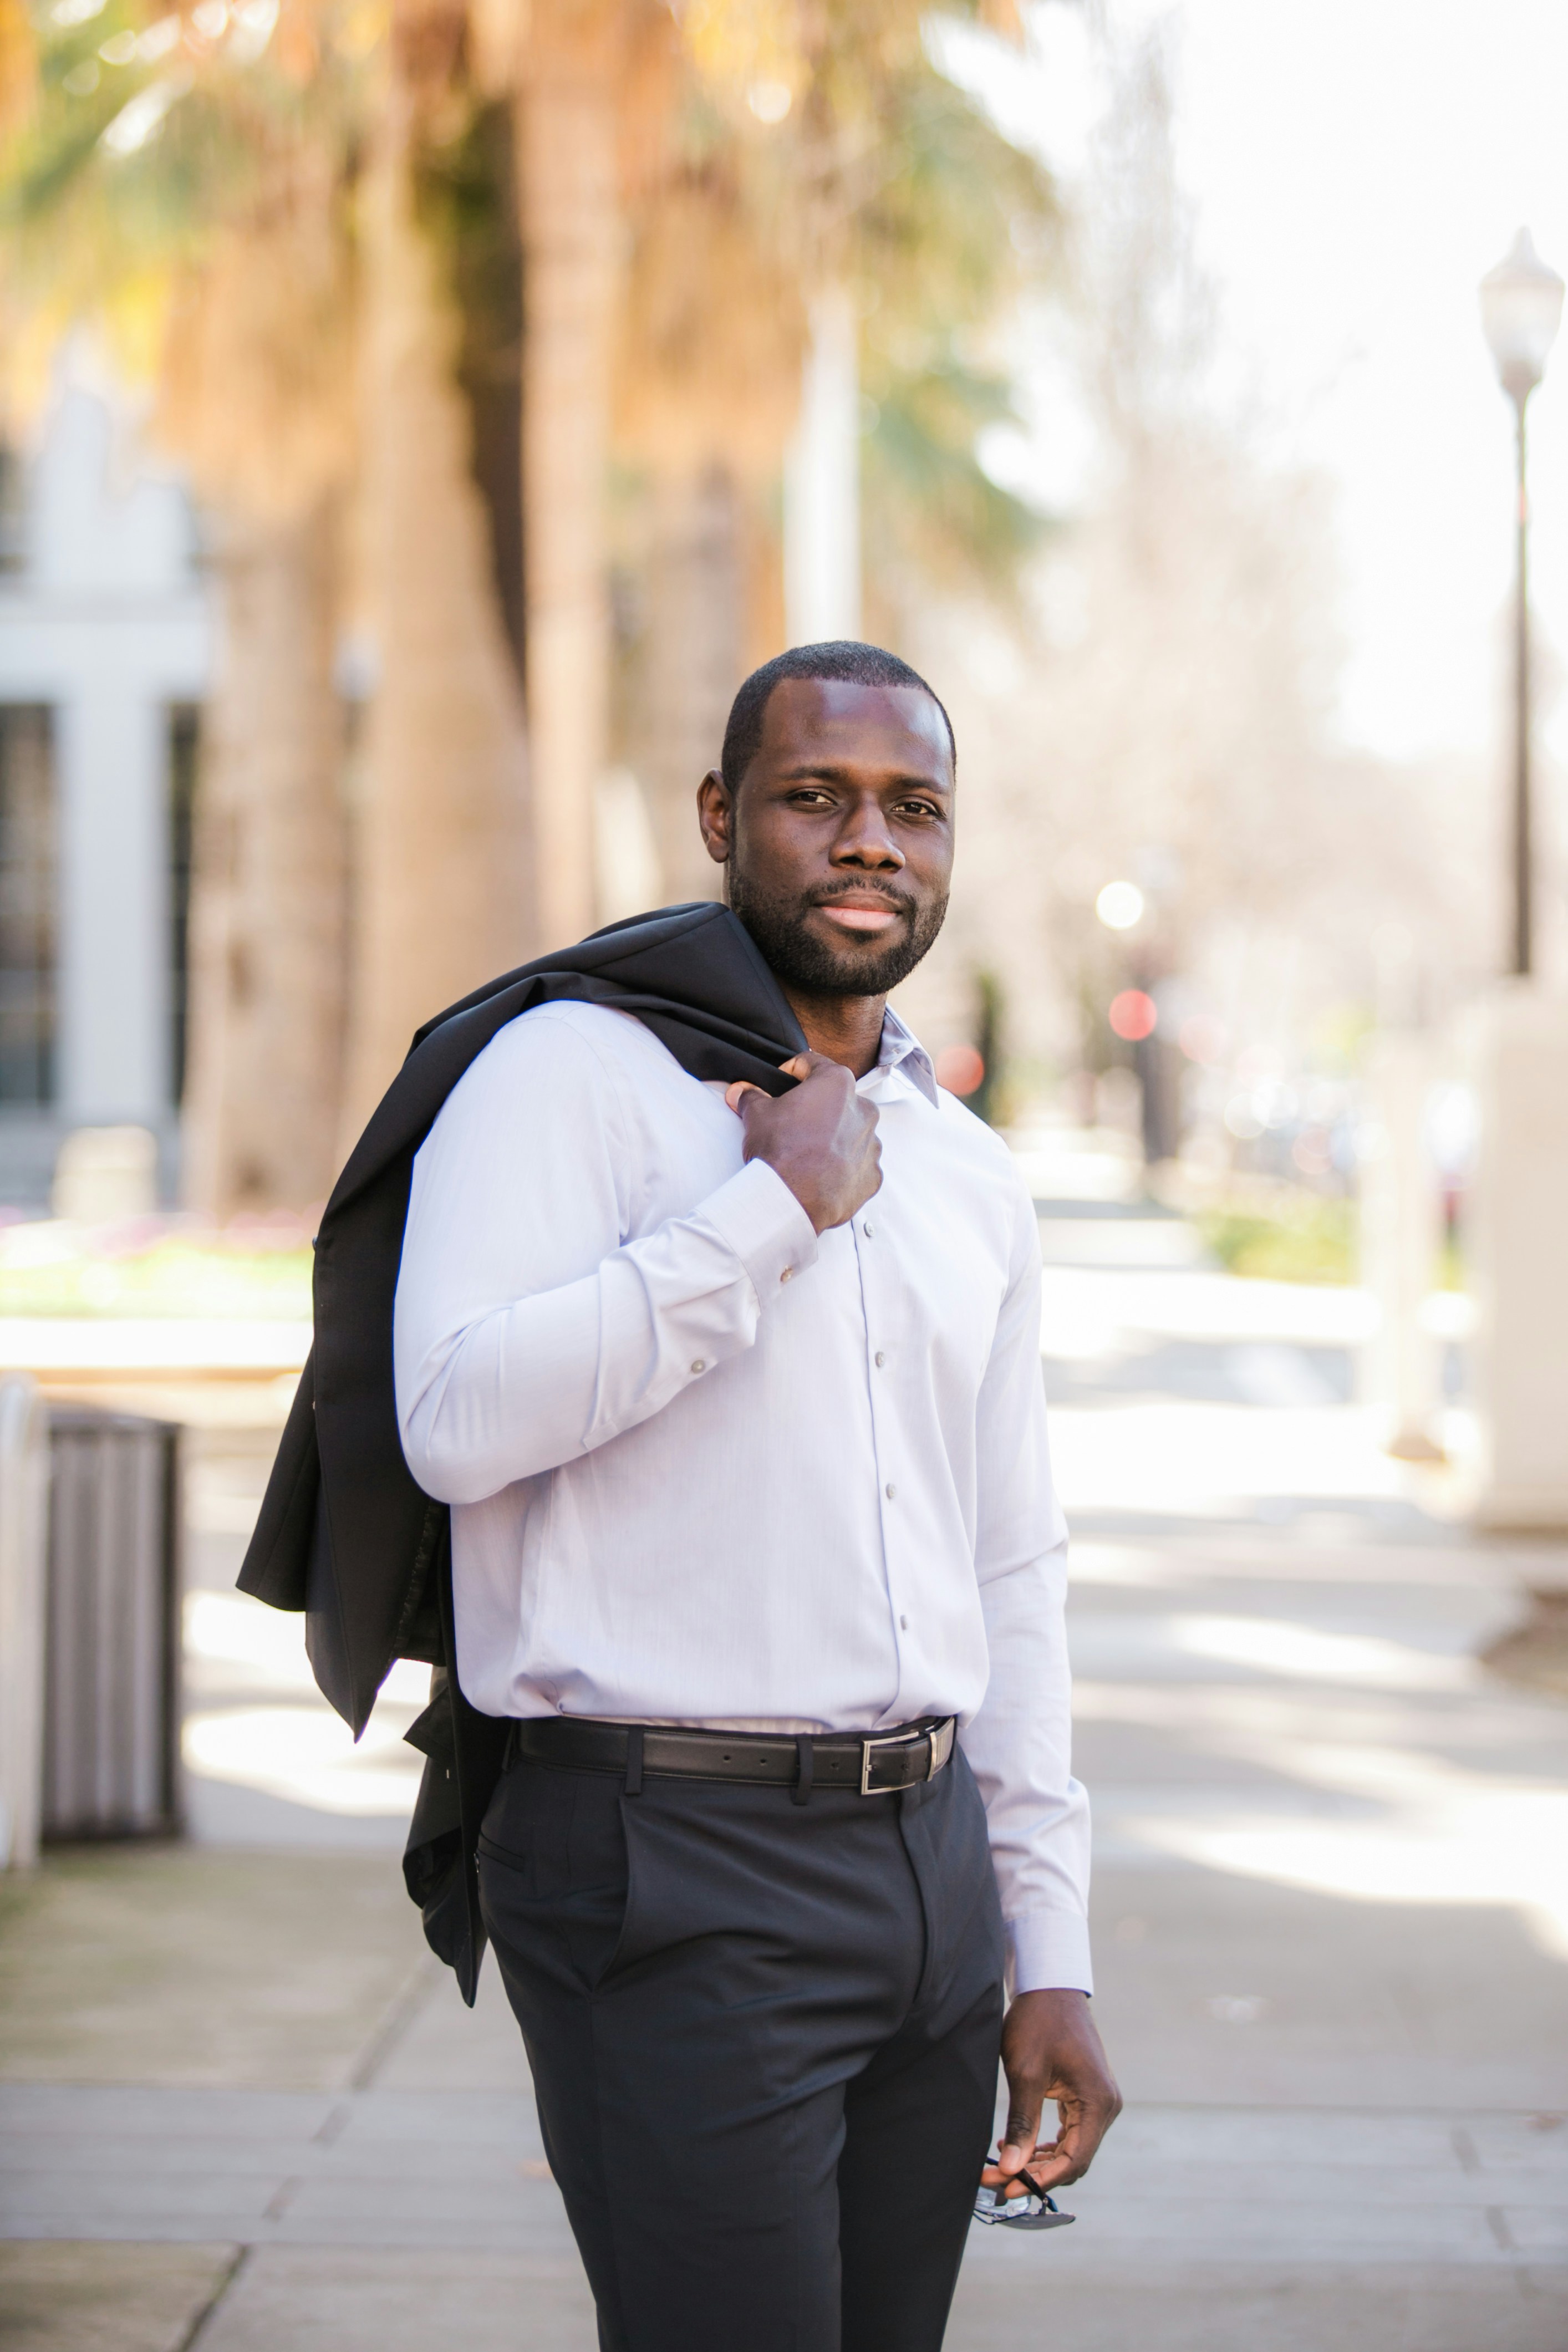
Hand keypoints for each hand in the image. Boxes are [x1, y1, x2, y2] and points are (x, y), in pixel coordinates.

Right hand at [725, 1052, 881, 1233]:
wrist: (792, 1200)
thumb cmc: (780, 1151)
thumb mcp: (756, 1115)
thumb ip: (751, 1096)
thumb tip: (741, 1091)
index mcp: (838, 1084)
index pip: (812, 1064)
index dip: (790, 1073)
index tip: (779, 1086)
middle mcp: (863, 1110)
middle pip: (835, 1101)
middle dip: (815, 1109)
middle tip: (791, 1125)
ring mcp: (872, 1145)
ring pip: (851, 1133)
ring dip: (832, 1138)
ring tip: (806, 1153)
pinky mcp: (872, 1175)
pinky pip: (858, 1165)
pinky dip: (843, 1167)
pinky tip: (821, 1175)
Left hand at [981, 1988, 1120, 2199]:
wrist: (1050, 1987)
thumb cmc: (1038, 2023)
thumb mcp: (1026, 2073)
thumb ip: (1022, 2123)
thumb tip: (1011, 2169)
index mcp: (1098, 2102)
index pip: (1075, 2159)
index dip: (1042, 2179)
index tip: (1009, 2188)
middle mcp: (1106, 2106)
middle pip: (1074, 2158)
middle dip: (1036, 2173)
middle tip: (997, 2179)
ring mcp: (1099, 2101)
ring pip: (1071, 2148)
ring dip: (1039, 2161)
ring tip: (1002, 2165)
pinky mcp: (1087, 2096)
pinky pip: (1071, 2133)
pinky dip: (1047, 2145)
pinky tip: (1019, 2145)